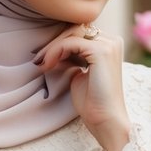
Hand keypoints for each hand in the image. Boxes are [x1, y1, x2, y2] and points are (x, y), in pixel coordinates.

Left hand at [35, 24, 130, 150]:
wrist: (105, 120)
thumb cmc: (92, 102)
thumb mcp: (78, 72)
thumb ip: (71, 57)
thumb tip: (53, 47)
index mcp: (108, 45)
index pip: (79, 33)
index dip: (58, 43)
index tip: (42, 58)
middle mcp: (112, 41)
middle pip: (75, 29)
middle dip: (53, 43)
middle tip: (38, 60)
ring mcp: (109, 45)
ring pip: (72, 34)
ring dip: (52, 47)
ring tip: (42, 63)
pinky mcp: (101, 51)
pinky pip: (71, 43)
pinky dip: (55, 52)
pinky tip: (47, 65)